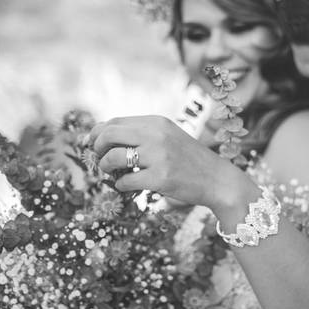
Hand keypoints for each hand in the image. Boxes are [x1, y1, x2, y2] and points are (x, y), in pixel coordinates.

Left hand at [88, 116, 246, 209]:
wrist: (217, 179)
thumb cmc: (188, 160)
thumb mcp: (168, 136)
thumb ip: (141, 134)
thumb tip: (102, 136)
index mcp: (157, 122)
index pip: (115, 121)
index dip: (97, 132)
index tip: (91, 143)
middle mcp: (157, 135)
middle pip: (109, 134)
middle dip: (97, 148)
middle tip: (99, 159)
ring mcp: (159, 156)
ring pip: (113, 158)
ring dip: (105, 168)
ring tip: (112, 174)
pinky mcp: (161, 178)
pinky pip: (125, 181)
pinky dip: (120, 185)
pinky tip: (127, 186)